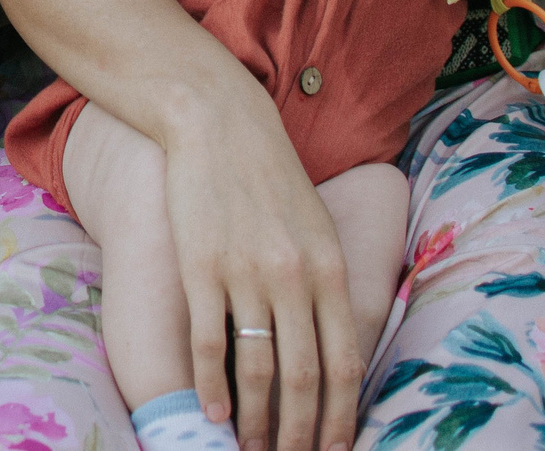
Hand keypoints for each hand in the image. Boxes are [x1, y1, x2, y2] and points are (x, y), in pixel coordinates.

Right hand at [164, 97, 364, 450]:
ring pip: (257, 367)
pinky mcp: (201, 268)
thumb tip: (335, 348)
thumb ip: (328, 285)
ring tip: (250, 448)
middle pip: (303, 377)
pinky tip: (213, 412)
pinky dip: (212, 384)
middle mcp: (294, 278)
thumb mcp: (318, 228)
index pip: (344, 364)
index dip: (339, 417)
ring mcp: (245, 274)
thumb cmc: (270, 178)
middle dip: (299, 432)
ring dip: (256, 419)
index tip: (332, 449)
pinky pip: (208, 340)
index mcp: (330, 270)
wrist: (219, 126)